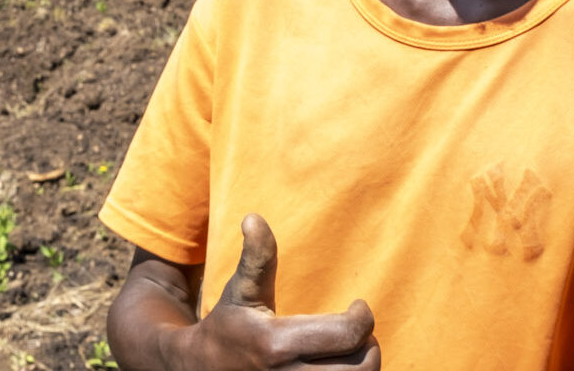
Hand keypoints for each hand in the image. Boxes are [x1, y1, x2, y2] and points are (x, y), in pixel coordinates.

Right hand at [160, 214, 380, 369]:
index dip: (363, 316)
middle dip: (370, 345)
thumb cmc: (230, 325)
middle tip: (359, 331)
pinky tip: (340, 364)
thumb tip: (254, 218)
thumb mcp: (241, 290)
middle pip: (361, 368)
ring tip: (352, 348)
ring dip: (364, 366)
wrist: (202, 370)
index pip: (347, 334)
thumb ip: (256, 257)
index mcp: (277, 343)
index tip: (358, 305)